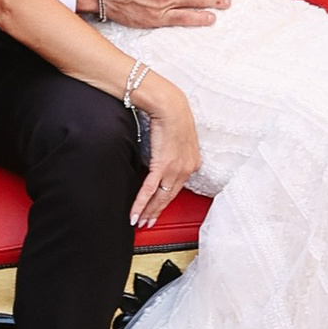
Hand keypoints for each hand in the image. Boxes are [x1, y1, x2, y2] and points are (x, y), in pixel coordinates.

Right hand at [129, 73, 200, 228]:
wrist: (169, 105)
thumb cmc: (172, 115)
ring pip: (160, 197)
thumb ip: (175, 152)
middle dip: (157, 212)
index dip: (166, 201)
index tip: (159, 210)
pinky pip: (149, 189)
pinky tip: (135, 212)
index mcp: (192, 162)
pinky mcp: (161, 165)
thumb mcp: (180, 137)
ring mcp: (174, 169)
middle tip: (148, 222)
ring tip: (140, 221)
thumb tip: (166, 158)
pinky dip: (141, 203)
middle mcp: (186, 168)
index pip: (178, 188)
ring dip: (148, 212)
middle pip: (169, 197)